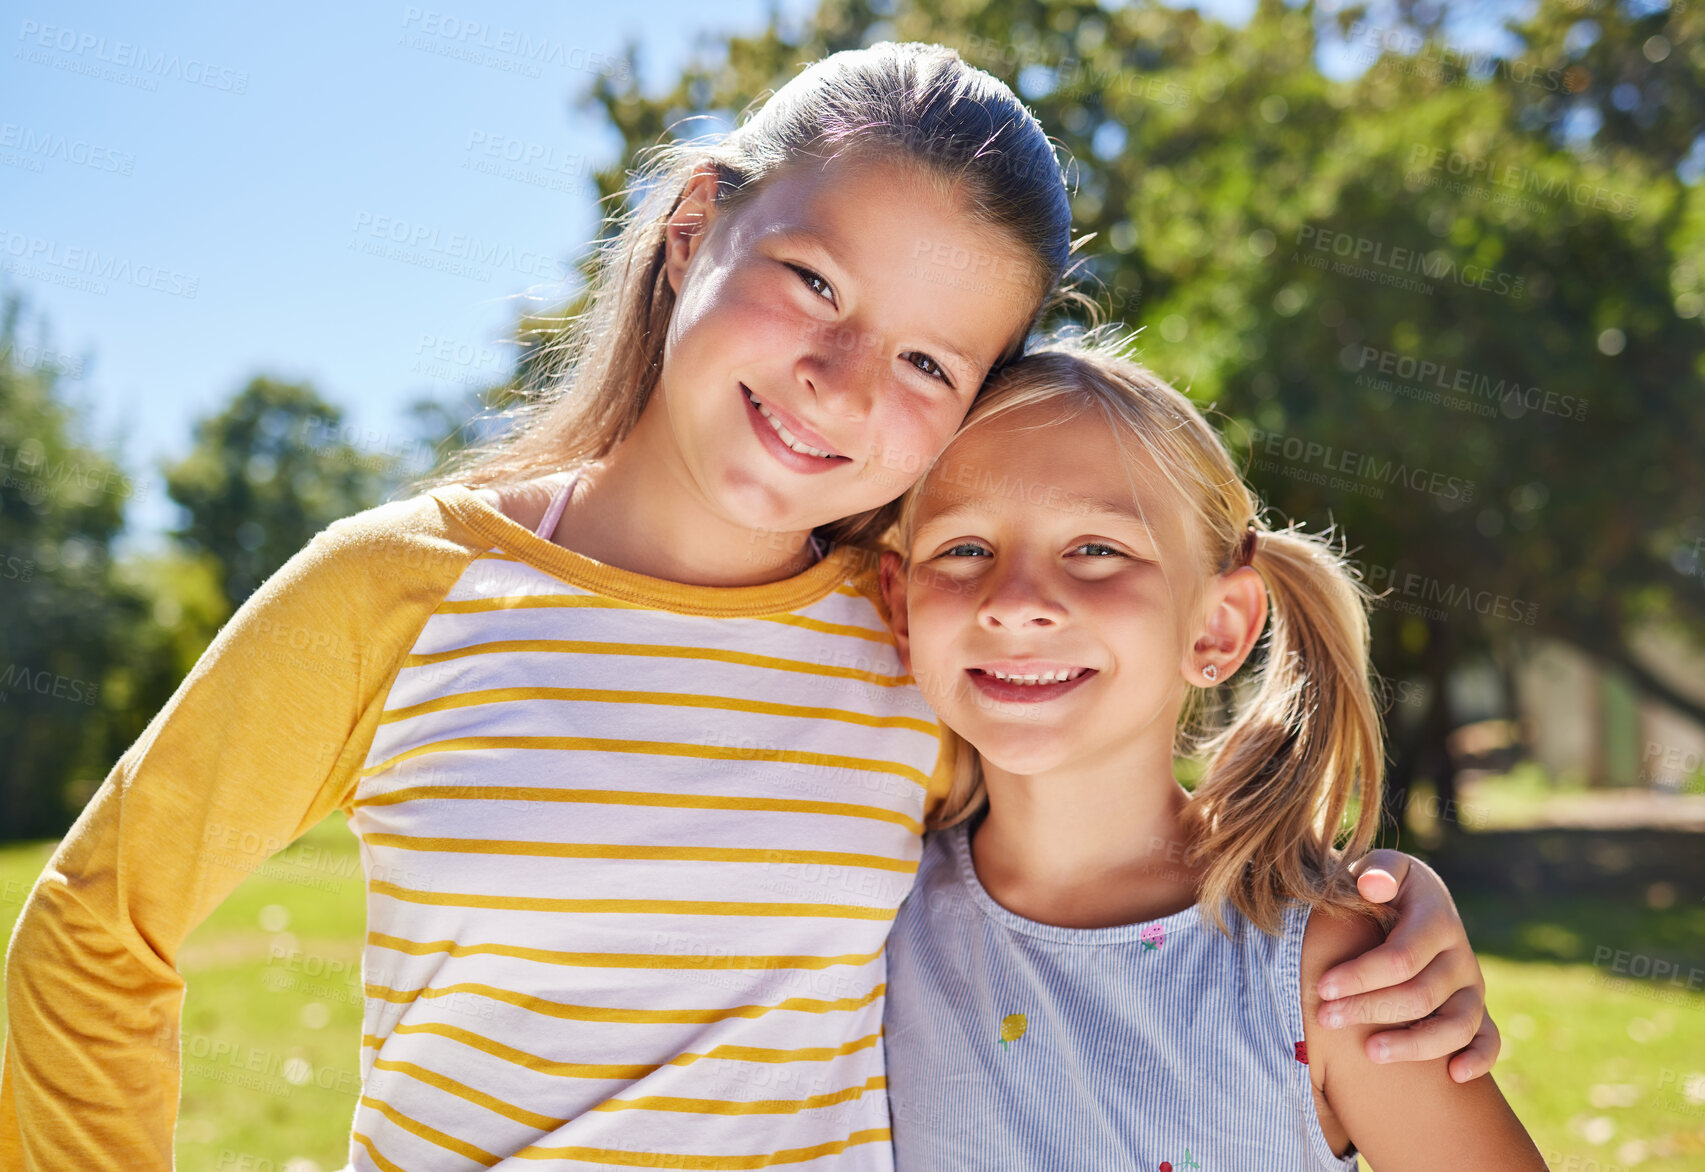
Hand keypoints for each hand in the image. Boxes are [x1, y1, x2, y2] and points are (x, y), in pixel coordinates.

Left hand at [1315, 849, 1500, 1081]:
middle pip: (1420, 995)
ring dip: (1414, 1044)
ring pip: (1457, 1025)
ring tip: (1370, 1053)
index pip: (1401, 958)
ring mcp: (1472, 985)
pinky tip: (1454, 1075)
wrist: (1413, 899)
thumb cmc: (1383, 886)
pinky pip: (1490, 1039)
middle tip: (1325, 1018)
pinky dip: (1479, 1059)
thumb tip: (1372, 885)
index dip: (1361, 976)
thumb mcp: (1381, 868)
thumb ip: (1377, 871)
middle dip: (1369, 1009)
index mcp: (1437, 917)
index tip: (1322, 987)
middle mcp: (1460, 954)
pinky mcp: (1477, 1008)